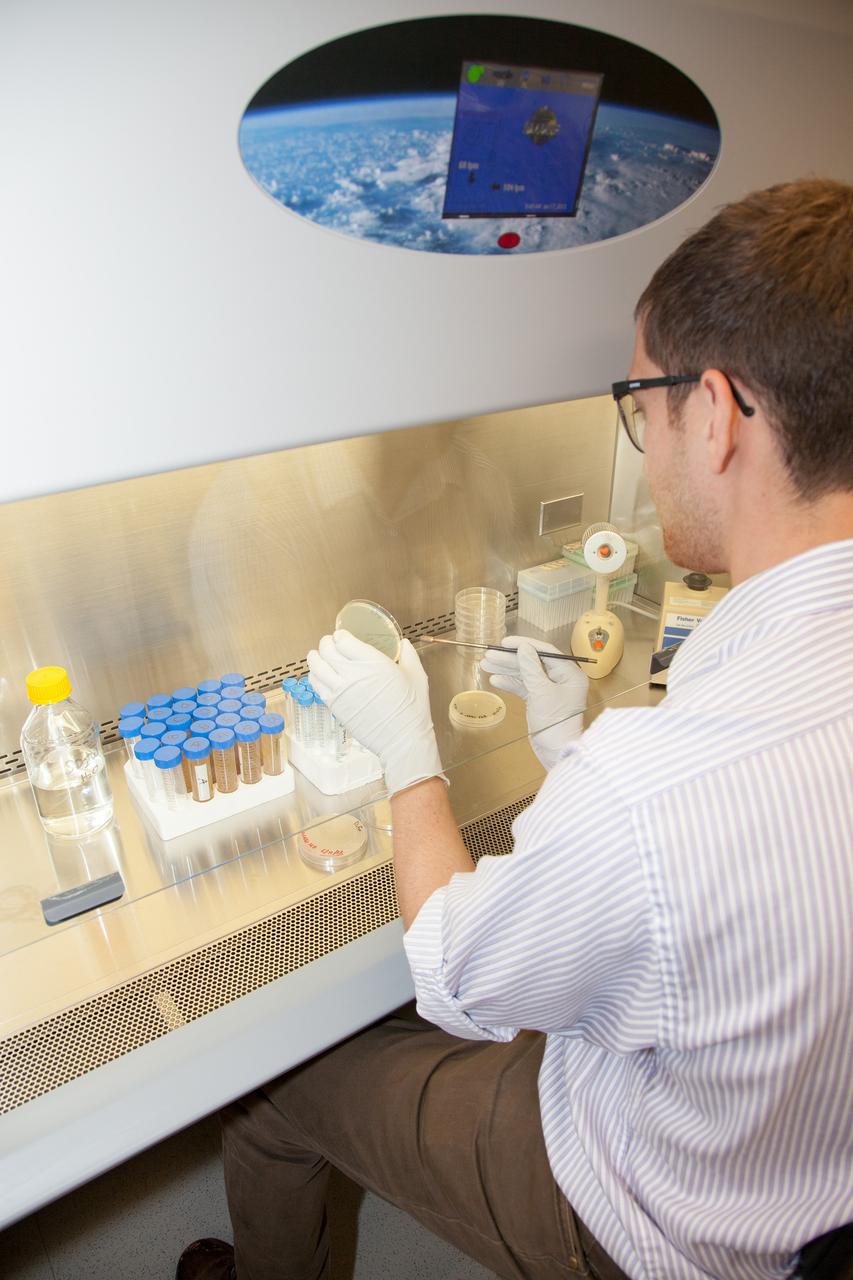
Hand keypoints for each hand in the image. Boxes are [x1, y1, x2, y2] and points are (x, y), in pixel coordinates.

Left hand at [307, 630, 445, 796]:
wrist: (402, 739)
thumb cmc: (412, 709)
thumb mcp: (417, 676)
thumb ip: (409, 655)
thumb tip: (404, 644)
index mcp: (373, 662)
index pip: (343, 640)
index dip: (340, 636)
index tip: (342, 637)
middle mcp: (353, 673)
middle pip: (326, 649)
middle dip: (326, 643)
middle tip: (329, 643)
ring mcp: (340, 690)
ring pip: (315, 665)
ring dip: (316, 657)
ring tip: (318, 656)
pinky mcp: (334, 705)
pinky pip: (315, 684)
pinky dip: (314, 676)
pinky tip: (320, 675)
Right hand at [479, 637, 587, 770]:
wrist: (556, 752)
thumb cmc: (555, 722)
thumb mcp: (541, 692)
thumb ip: (531, 668)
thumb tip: (524, 647)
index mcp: (569, 673)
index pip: (545, 652)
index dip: (524, 645)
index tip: (505, 642)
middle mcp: (561, 679)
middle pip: (533, 662)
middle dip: (510, 659)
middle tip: (489, 654)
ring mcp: (549, 690)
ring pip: (526, 674)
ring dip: (507, 669)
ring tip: (486, 664)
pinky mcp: (539, 700)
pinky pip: (524, 687)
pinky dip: (510, 683)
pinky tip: (495, 680)